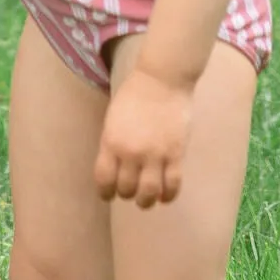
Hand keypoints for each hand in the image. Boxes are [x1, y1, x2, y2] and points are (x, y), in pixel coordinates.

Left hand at [94, 49, 193, 207]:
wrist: (162, 79)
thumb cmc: (134, 95)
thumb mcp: (112, 119)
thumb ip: (111, 145)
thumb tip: (113, 170)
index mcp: (111, 142)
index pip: (104, 180)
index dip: (106, 192)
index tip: (109, 195)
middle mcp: (131, 153)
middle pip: (127, 190)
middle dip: (128, 193)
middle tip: (132, 190)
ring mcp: (155, 155)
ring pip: (149, 194)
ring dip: (147, 200)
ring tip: (148, 197)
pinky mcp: (176, 154)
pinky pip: (172, 186)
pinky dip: (168, 196)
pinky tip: (165, 195)